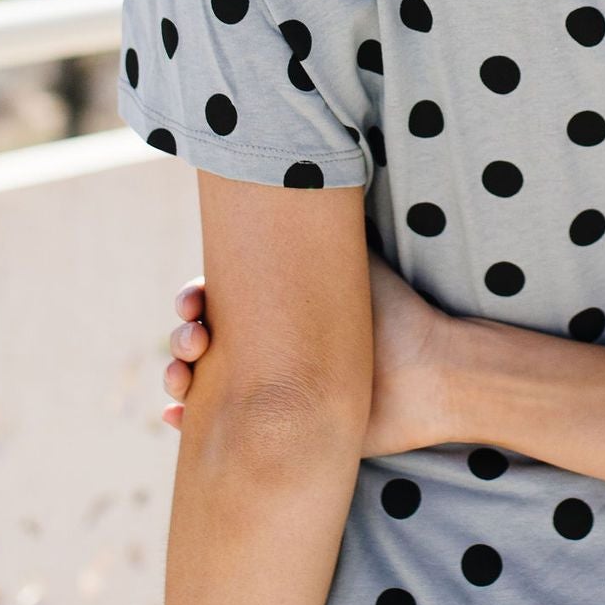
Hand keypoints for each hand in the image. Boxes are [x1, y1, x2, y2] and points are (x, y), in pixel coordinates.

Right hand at [165, 256, 456, 453]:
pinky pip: (219, 427)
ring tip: (180, 381)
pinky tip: (176, 419)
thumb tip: (290, 174)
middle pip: (199, 339)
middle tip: (193, 341)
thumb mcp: (350, 262)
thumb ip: (318, 229)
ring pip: (199, 382)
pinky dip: (187, 422)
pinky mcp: (274, 429)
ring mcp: (266, 390)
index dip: (193, 302)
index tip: (194, 304)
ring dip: (176, 378)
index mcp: (275, 308)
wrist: (427, 375)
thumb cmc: (392, 313)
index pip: (216, 300)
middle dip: (182, 339)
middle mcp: (265, 346)